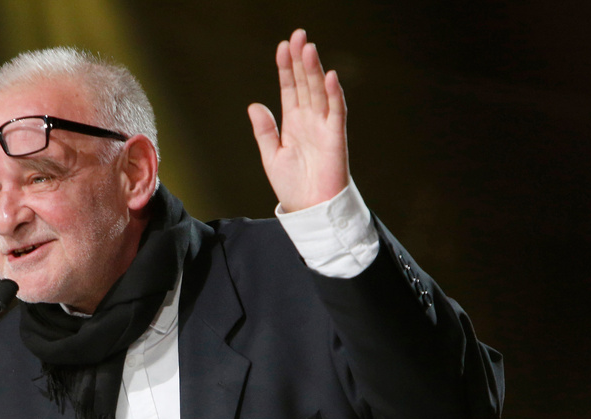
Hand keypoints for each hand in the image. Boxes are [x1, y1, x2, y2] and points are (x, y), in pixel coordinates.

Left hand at [248, 28, 349, 211]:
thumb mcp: (271, 156)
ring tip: (308, 48)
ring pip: (319, 92)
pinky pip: (336, 112)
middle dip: (300, 60)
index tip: (282, 47)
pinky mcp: (335, 137)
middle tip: (298, 36)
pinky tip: (329, 77)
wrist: (309, 209)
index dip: (286, 68)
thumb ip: (264, 131)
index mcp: (293, 123)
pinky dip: (334, 94)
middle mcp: (309, 120)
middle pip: (305, 84)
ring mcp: (323, 127)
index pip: (290, 89)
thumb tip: (254, 105)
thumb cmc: (294, 187)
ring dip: (314, 70)